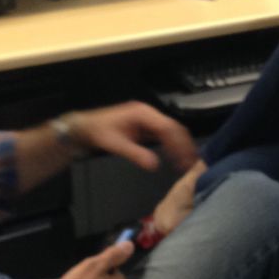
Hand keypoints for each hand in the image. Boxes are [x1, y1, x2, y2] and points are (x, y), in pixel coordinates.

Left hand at [71, 102, 197, 172]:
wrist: (86, 127)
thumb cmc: (98, 132)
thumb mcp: (115, 144)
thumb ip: (135, 154)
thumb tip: (154, 165)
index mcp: (142, 113)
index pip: (167, 127)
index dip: (178, 143)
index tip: (184, 158)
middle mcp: (149, 114)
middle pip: (174, 127)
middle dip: (184, 145)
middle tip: (192, 163)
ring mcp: (149, 120)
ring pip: (172, 131)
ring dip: (181, 146)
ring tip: (188, 163)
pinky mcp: (147, 127)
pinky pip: (165, 135)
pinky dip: (173, 146)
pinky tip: (176, 158)